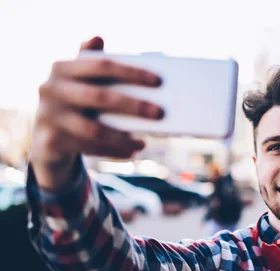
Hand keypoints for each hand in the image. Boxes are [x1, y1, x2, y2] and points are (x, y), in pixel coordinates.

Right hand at [29, 37, 163, 189]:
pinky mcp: (50, 141)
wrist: (46, 138)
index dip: (131, 72)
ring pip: (94, 130)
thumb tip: (98, 36)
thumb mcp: (80, 81)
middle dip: (133, 105)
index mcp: (62, 68)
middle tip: (159, 113)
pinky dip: (114, 152)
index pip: (101, 65)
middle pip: (99, 96)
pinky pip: (89, 149)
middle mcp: (50, 89)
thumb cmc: (74, 103)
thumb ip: (92, 63)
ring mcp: (48, 116)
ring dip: (124, 138)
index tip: (158, 82)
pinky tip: (132, 152)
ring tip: (144, 142)